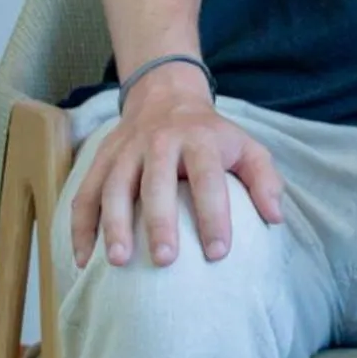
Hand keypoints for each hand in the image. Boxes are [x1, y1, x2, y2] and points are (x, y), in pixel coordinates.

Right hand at [69, 65, 284, 268]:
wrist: (166, 97)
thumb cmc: (211, 135)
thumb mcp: (245, 146)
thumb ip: (264, 179)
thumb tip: (275, 219)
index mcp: (200, 139)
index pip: (208, 178)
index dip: (214, 215)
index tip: (217, 252)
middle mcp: (159, 142)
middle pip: (156, 183)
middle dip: (159, 222)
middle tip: (165, 260)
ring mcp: (125, 150)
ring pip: (114, 187)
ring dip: (113, 225)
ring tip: (119, 261)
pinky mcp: (100, 160)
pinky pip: (84, 194)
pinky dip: (81, 227)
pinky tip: (84, 260)